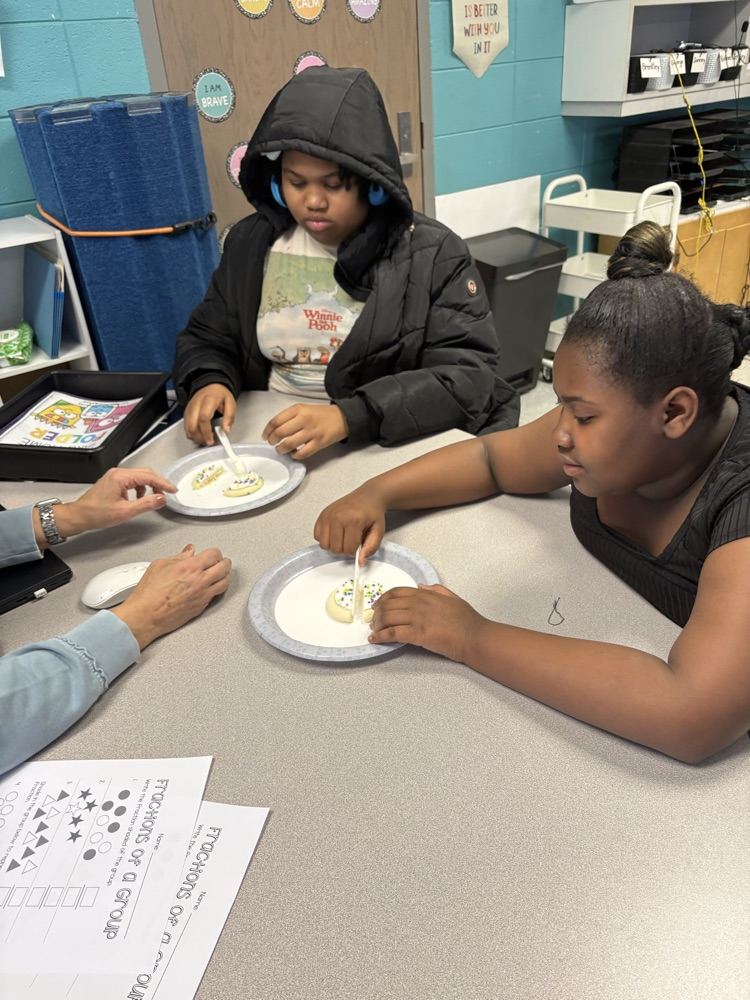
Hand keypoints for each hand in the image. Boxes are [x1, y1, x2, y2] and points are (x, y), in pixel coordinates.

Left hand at [48, 467, 176, 543]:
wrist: (79, 515)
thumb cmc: (96, 514)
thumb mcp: (125, 512)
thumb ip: (146, 504)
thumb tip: (161, 499)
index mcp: (121, 477)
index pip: (149, 477)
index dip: (163, 483)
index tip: (172, 490)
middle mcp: (118, 473)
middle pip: (145, 473)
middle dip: (158, 483)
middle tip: (167, 493)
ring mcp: (115, 476)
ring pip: (139, 477)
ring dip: (148, 486)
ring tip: (152, 498)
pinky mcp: (113, 481)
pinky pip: (132, 481)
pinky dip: (139, 488)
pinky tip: (138, 499)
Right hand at [112, 544, 231, 648]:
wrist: (146, 615)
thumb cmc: (149, 593)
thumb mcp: (159, 565)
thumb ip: (178, 557)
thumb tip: (189, 552)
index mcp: (190, 567)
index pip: (214, 554)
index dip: (215, 552)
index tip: (213, 553)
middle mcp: (199, 580)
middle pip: (224, 567)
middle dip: (224, 562)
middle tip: (222, 561)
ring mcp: (203, 595)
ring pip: (225, 582)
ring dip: (225, 575)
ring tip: (222, 573)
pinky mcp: (202, 606)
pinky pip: (217, 595)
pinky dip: (218, 588)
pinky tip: (214, 586)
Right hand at [184, 383, 235, 445]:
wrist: (210, 385)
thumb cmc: (220, 394)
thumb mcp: (230, 403)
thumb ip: (229, 417)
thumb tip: (226, 429)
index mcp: (208, 400)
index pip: (203, 418)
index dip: (206, 432)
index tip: (211, 440)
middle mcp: (196, 404)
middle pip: (193, 425)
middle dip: (200, 437)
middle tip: (209, 442)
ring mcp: (189, 409)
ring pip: (188, 428)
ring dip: (195, 437)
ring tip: (205, 440)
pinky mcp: (186, 412)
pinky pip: (186, 427)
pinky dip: (192, 434)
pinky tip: (200, 436)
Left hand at [262, 403, 347, 459]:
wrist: (343, 417)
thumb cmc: (321, 414)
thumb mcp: (304, 409)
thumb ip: (290, 417)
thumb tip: (274, 430)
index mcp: (298, 409)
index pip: (276, 421)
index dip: (267, 430)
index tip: (265, 436)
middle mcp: (304, 419)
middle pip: (280, 433)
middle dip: (272, 440)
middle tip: (272, 443)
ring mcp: (312, 432)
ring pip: (289, 444)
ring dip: (281, 449)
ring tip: (281, 450)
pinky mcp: (319, 442)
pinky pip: (303, 453)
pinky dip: (295, 455)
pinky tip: (294, 453)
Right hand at [313, 484, 385, 560]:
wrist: (368, 496)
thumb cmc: (373, 513)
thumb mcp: (378, 531)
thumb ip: (370, 548)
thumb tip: (360, 562)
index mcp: (353, 520)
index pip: (348, 549)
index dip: (355, 551)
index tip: (359, 543)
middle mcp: (337, 517)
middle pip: (335, 549)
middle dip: (345, 549)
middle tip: (352, 539)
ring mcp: (328, 515)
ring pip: (324, 545)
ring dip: (334, 545)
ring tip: (343, 537)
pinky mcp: (322, 515)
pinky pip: (317, 536)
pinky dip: (325, 538)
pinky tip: (335, 532)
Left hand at [368, 583, 485, 662]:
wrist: (474, 636)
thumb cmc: (467, 620)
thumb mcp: (452, 597)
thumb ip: (436, 589)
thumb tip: (421, 586)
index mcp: (425, 595)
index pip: (396, 593)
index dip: (383, 599)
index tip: (377, 605)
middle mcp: (418, 604)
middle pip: (388, 605)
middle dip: (377, 613)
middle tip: (373, 621)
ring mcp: (417, 618)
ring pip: (387, 618)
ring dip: (377, 625)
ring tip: (374, 631)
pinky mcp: (417, 634)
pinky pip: (392, 633)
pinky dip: (380, 637)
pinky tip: (375, 640)